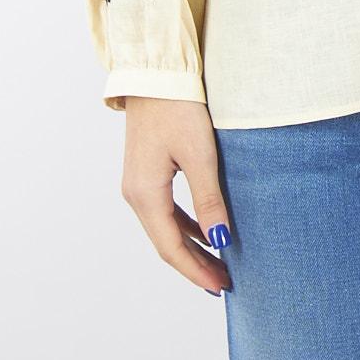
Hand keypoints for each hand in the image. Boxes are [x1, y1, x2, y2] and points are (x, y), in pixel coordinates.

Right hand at [119, 97, 232, 294]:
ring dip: (191, 246)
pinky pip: (165, 209)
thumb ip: (209, 199)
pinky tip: (205, 230)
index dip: (197, 270)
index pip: (171, 248)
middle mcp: (135, 194)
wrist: (156, 73)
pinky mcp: (146, 171)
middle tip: (224, 282)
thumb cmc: (178, 108)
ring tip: (218, 263)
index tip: (222, 285)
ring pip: (166, 227)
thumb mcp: (200, 154)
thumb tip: (220, 240)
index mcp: (145, 194)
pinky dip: (185, 225)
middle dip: (195, 264)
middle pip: (167, 242)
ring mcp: (138, 183)